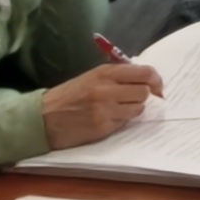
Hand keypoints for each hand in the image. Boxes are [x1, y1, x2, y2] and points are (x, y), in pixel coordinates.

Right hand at [39, 62, 164, 148]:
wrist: (42, 118)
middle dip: (142, 97)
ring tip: (117, 110)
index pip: (145, 72)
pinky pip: (124, 123)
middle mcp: (107, 89)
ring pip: (138, 109)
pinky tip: (106, 120)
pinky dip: (120, 122)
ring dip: (132, 110)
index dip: (156, 80)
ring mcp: (105, 109)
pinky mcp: (102, 127)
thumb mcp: (91, 77)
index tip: (157, 87)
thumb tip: (145, 79)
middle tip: (132, 100)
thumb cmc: (69, 96)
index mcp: (105, 73)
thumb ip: (116, 76)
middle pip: (144, 92)